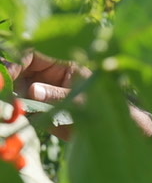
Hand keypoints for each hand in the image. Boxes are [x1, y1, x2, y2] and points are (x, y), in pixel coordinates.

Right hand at [11, 52, 151, 139]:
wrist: (111, 127)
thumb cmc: (104, 105)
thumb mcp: (84, 100)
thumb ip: (58, 95)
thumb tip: (33, 90)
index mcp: (60, 62)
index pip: (30, 55)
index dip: (15, 63)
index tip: (7, 75)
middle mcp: (45, 73)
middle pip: (15, 71)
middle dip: (6, 80)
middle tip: (4, 94)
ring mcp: (37, 89)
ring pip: (13, 89)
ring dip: (8, 98)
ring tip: (8, 107)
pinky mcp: (35, 107)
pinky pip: (17, 107)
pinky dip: (12, 112)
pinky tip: (11, 116)